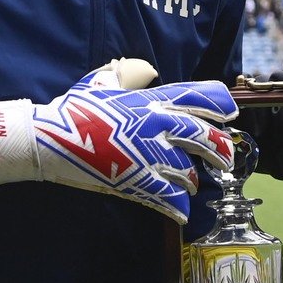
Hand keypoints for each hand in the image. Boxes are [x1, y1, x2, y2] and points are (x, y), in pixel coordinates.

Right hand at [0, 59, 237, 222]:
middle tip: (225, 159)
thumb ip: (128, 74)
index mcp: (151, 100)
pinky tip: (180, 211)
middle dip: (221, 149)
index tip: (231, 111)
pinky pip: (171, 199)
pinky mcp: (139, 182)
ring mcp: (150, 155)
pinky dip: (179, 207)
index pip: (198, 95)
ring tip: (191, 186)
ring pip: (190, 173)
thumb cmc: (74, 109)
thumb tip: (145, 70)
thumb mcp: (102, 81)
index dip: (220, 103)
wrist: (51, 140)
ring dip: (193, 182)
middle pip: (206, 137)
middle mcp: (158, 126)